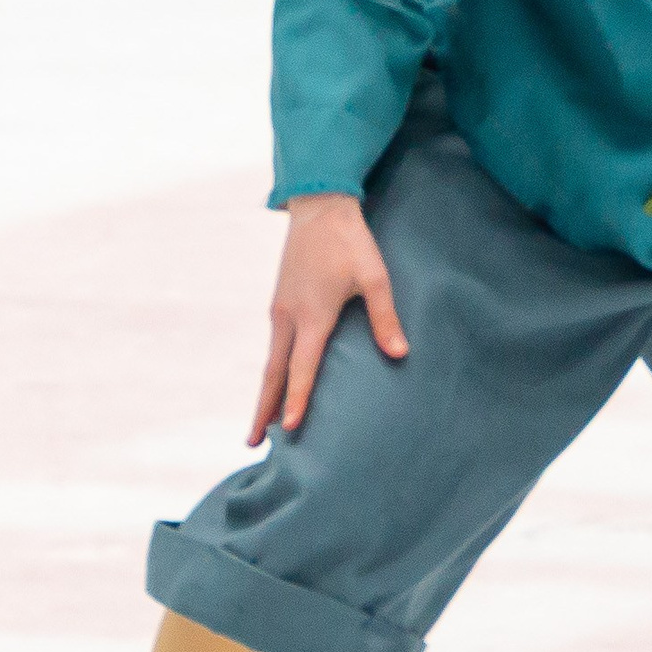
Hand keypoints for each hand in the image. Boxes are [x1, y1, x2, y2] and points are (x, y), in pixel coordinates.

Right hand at [249, 194, 408, 443]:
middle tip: (251, 443)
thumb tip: (400, 354)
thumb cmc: (350, 242)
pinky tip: (276, 379)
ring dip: (264, 392)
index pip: (301, 369)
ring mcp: (279, 310)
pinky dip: (271, 369)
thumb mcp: (375, 278)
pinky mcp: (280, 301)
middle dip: (262, 410)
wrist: (319, 207)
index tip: (287, 429)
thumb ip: (385, 318)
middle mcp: (288, 318)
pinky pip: (273, 344)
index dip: (295, 400)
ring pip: (269, 360)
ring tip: (260, 422)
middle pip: (272, 374)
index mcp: (311, 316)